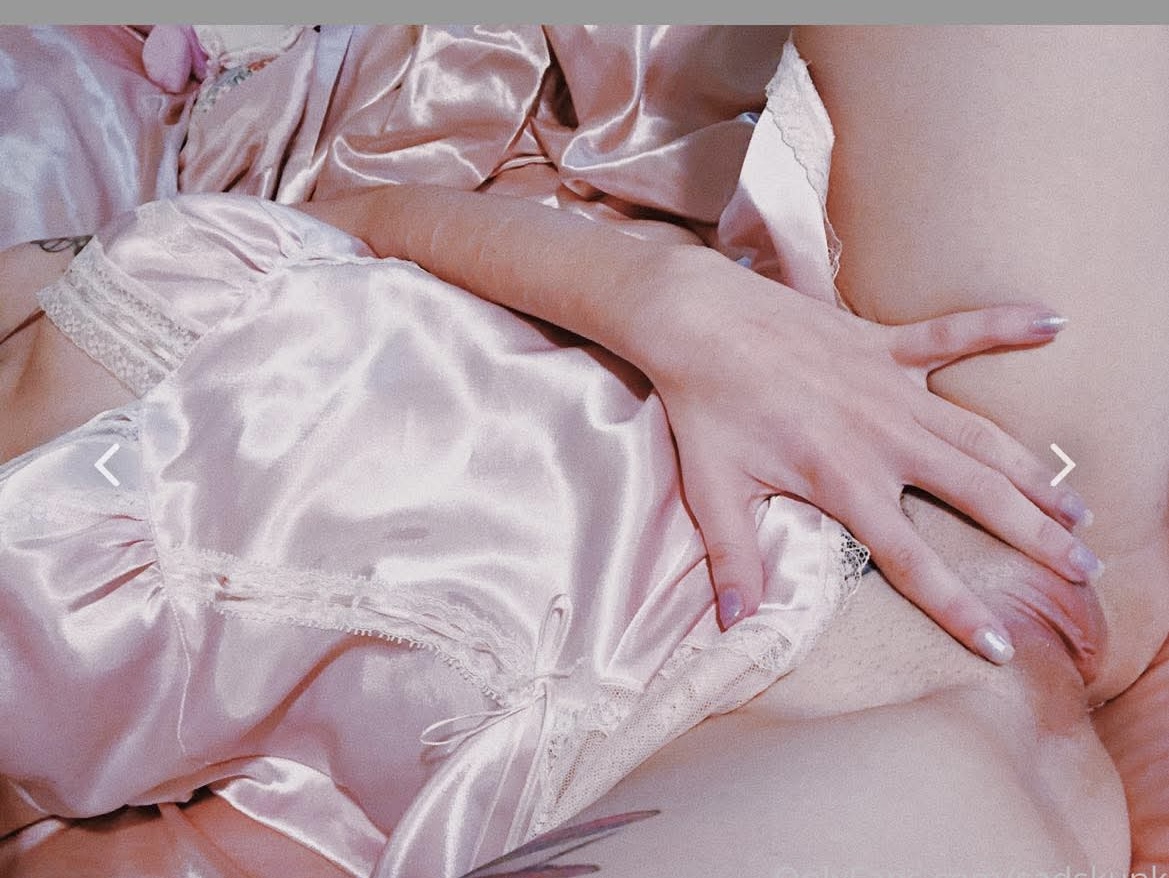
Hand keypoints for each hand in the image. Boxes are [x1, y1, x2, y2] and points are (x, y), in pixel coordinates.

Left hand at [636, 252, 1095, 663]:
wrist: (698, 320)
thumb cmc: (705, 406)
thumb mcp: (714, 491)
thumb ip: (733, 559)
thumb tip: (737, 624)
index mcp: (843, 479)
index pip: (911, 558)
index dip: (955, 606)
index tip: (999, 645)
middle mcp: (882, 436)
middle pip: (976, 495)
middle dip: (1034, 536)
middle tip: (1082, 568)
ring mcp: (890, 386)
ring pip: (981, 434)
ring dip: (1033, 469)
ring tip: (1078, 505)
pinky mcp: (884, 343)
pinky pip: (955, 332)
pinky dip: (1002, 326)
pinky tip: (1054, 322)